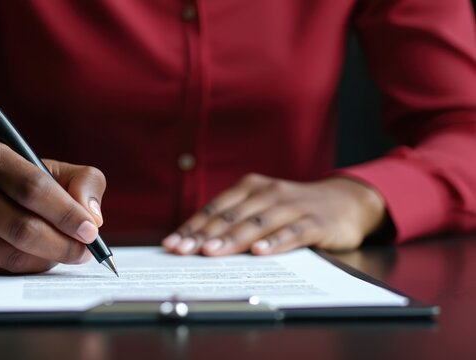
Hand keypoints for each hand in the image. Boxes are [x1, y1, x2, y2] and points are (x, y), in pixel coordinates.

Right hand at [0, 139, 105, 273]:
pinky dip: (26, 270)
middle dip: (63, 244)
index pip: (34, 187)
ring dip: (47, 260)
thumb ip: (79, 181)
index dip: (67, 213)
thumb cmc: (0, 181)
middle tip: (84, 251)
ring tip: (64, 253)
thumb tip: (94, 217)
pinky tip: (37, 260)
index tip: (91, 230)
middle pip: (23, 228)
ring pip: (12, 255)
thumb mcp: (39, 165)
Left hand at [162, 174, 386, 255]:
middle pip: (231, 216)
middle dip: (204, 236)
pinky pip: (292, 233)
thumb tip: (196, 243)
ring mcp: (292, 206)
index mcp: (250, 187)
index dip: (192, 227)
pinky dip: (275, 242)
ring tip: (211, 252)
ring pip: (257, 223)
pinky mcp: (315, 222)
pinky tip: (260, 252)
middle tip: (184, 251)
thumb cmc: (292, 209)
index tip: (172, 245)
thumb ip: (234, 221)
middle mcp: (268, 192)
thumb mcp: (261, 208)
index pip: (215, 209)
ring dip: (232, 239)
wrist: (345, 202)